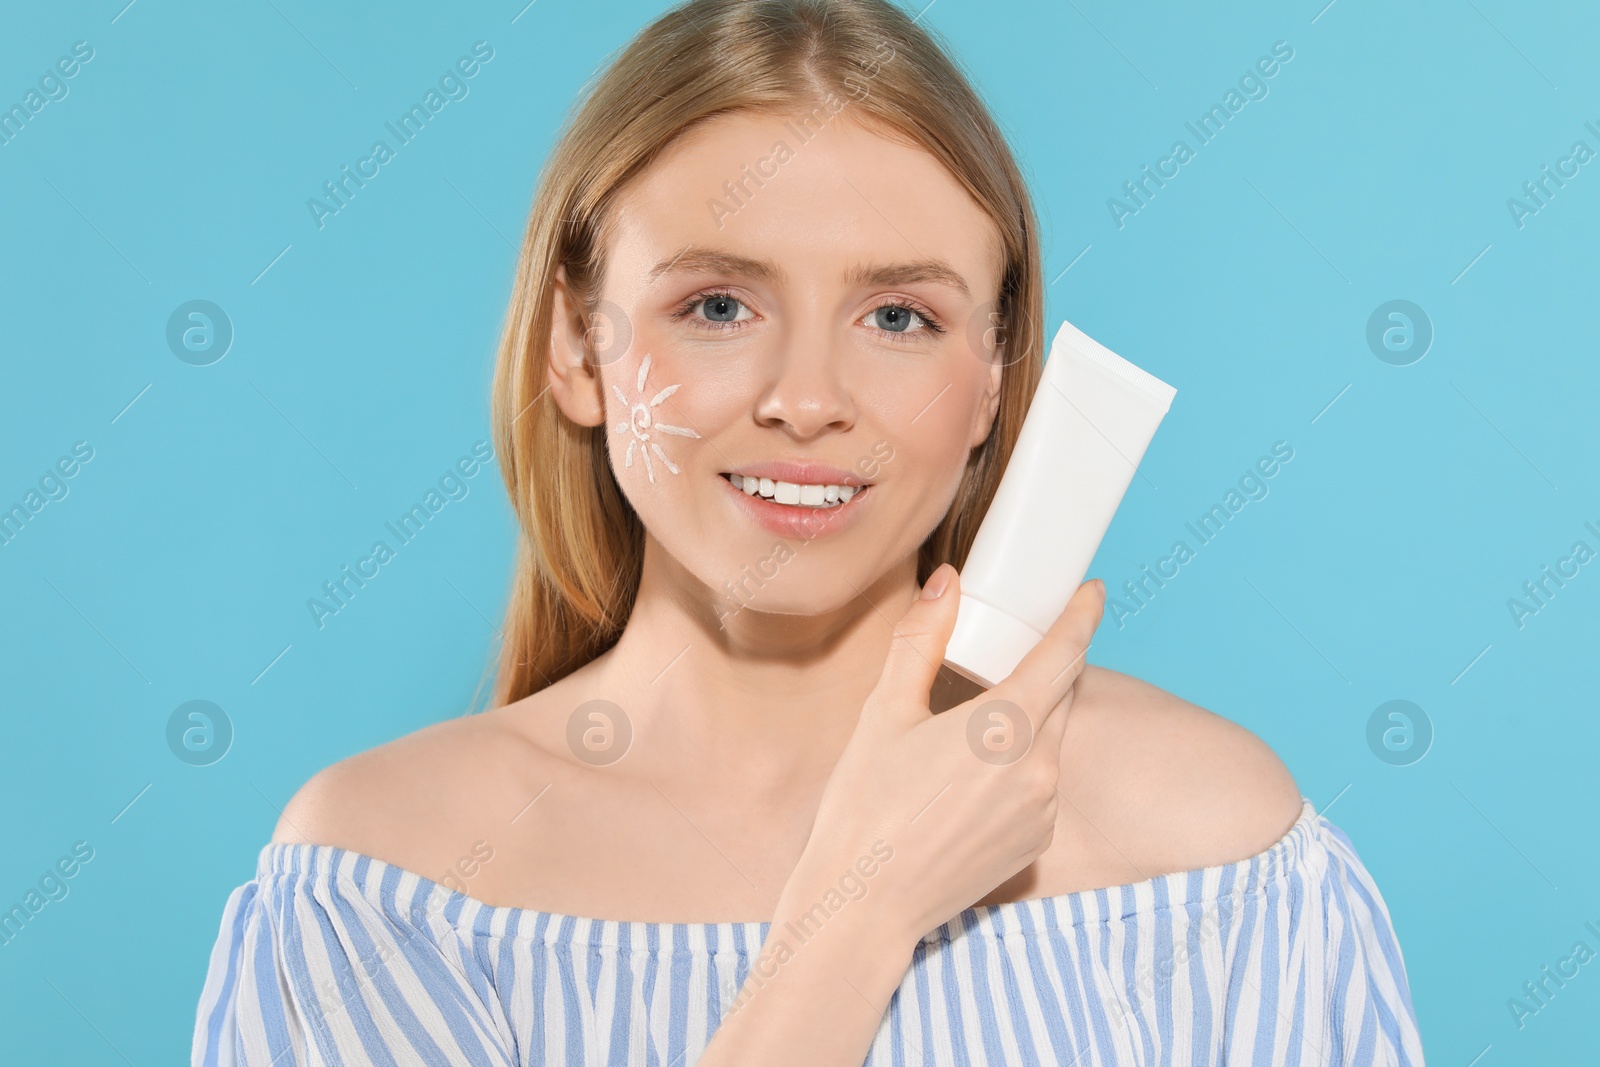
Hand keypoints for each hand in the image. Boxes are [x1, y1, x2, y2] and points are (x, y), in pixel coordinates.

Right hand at [778, 564, 1106, 949]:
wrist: (866, 905)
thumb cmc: (866, 807)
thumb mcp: (884, 713)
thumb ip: (920, 641)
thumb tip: (946, 584)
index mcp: (1006, 728)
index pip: (1064, 654)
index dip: (1082, 616)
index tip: (1092, 590)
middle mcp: (1040, 769)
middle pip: (1061, 696)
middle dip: (1047, 666)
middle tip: (1018, 645)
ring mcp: (1043, 810)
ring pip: (1050, 742)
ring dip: (1030, 719)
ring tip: (981, 719)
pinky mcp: (1037, 842)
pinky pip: (1041, 784)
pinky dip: (1021, 765)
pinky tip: (974, 776)